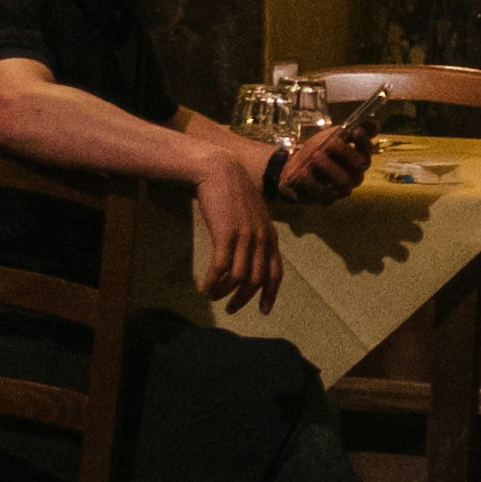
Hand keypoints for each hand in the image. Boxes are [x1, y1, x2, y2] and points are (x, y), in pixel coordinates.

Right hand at [194, 147, 281, 308]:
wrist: (220, 171)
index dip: (270, 293)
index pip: (276, 272)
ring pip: (239, 277)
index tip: (263, 310)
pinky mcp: (225, 234)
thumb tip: (253, 258)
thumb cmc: (234, 193)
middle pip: (257, 279)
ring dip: (225, 292)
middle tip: (231, 309)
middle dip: (244, 299)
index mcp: (270, 235)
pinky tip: (204, 287)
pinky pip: (220, 268)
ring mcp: (245, 237)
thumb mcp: (253, 216)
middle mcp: (261, 238)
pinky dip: (212, 282)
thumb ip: (256, 235)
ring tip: (213, 296)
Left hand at [274, 125, 375, 205]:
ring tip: (315, 156)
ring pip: (344, 182)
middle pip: (359, 165)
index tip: (354, 131)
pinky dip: (311, 182)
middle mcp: (355, 176)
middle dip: (344, 152)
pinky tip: (303, 172)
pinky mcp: (326, 200)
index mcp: (360, 159)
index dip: (363, 141)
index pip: (368, 150)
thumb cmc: (320, 150)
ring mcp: (342, 190)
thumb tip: (375, 124)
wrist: (297, 167)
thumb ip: (354, 128)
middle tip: (328, 144)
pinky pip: (323, 194)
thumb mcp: (334, 135)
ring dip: (329, 167)